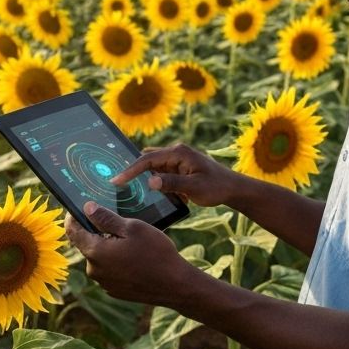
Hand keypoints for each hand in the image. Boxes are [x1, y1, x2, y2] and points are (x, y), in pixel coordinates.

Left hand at [65, 201, 193, 305]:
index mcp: (95, 252)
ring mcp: (104, 283)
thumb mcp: (133, 227)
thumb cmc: (155, 252)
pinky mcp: (114, 290)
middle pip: (87, 244)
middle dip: (96, 232)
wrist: (174, 285)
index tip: (77, 207)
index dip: (72, 218)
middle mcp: (94, 270)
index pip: (73, 232)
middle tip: (115, 221)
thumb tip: (87, 208)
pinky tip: (134, 256)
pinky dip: (116, 261)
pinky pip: (109, 270)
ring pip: (99, 258)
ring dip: (108, 247)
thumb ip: (106, 218)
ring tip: (129, 240)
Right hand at [110, 143, 241, 208]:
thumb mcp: (194, 187)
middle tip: (117, 185)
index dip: (130, 170)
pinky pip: (163, 174)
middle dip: (134, 172)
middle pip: (148, 161)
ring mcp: (178, 160)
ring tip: (137, 191)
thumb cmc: (216, 187)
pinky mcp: (180, 168)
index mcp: (178, 153)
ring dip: (149, 180)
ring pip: (154, 168)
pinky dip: (159, 184)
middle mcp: (176, 153)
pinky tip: (160, 195)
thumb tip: (150, 180)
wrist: (233, 188)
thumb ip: (172, 183)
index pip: (148, 159)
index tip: (116, 180)